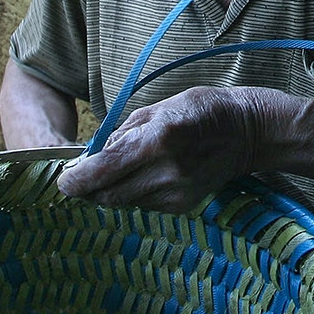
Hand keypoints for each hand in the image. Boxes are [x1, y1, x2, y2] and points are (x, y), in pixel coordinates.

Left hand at [57, 85, 274, 212]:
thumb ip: (122, 132)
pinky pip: (144, 205)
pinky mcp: (184, 205)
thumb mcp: (159, 107)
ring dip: (112, 190)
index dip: (76, 180)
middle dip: (89, 189)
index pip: (104, 168)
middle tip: (81, 178)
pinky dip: (135, 193)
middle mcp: (167, 171)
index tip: (63, 181)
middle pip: (108, 195)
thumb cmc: (201, 109)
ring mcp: (177, 192)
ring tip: (120, 170)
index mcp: (158, 139)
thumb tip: (94, 156)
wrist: (249, 132)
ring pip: (124, 203)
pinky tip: (146, 175)